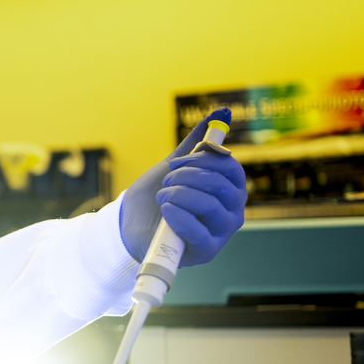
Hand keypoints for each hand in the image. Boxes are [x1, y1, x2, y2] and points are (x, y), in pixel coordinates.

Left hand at [120, 107, 246, 265]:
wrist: (131, 226)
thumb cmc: (159, 196)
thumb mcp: (176, 165)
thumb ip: (197, 142)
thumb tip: (221, 111)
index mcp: (230, 190)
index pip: (230, 167)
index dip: (202, 159)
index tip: (177, 162)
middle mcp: (232, 211)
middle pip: (219, 184)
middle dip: (185, 176)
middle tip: (166, 180)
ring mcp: (221, 233)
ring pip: (208, 204)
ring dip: (177, 195)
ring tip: (162, 197)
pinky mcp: (206, 251)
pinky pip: (197, 230)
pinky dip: (178, 216)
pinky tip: (165, 211)